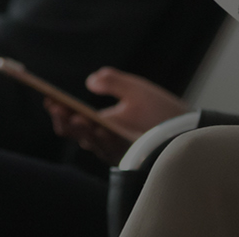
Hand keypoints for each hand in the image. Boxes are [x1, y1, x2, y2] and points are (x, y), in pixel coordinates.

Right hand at [47, 68, 188, 164]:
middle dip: (64, 120)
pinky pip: (111, 150)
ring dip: (79, 129)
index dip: (60, 109)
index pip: (74, 118)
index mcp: (102, 122)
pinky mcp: (129, 158)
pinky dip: (102, 138)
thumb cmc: (162, 111)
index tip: (49, 97)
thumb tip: (91, 80)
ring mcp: (116, 150)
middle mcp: (104, 138)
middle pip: (76, 133)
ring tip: (71, 114)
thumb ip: (113, 81)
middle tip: (56, 106)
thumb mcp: (136, 89)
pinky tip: (97, 126)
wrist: (190, 130)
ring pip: (90, 142)